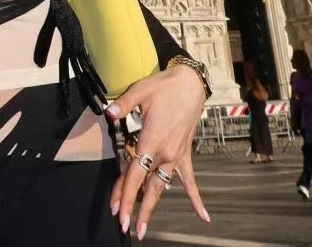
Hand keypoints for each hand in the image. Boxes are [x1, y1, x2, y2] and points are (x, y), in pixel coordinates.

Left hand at [106, 65, 209, 241]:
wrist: (190, 84)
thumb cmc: (163, 87)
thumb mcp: (139, 91)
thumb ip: (122, 104)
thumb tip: (108, 113)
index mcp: (151, 140)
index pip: (134, 173)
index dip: (124, 193)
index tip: (117, 212)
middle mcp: (165, 153)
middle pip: (145, 185)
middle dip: (134, 207)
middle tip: (124, 227)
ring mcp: (176, 156)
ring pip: (161, 186)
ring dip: (151, 206)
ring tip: (142, 227)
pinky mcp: (184, 153)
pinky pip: (190, 180)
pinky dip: (195, 198)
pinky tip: (203, 217)